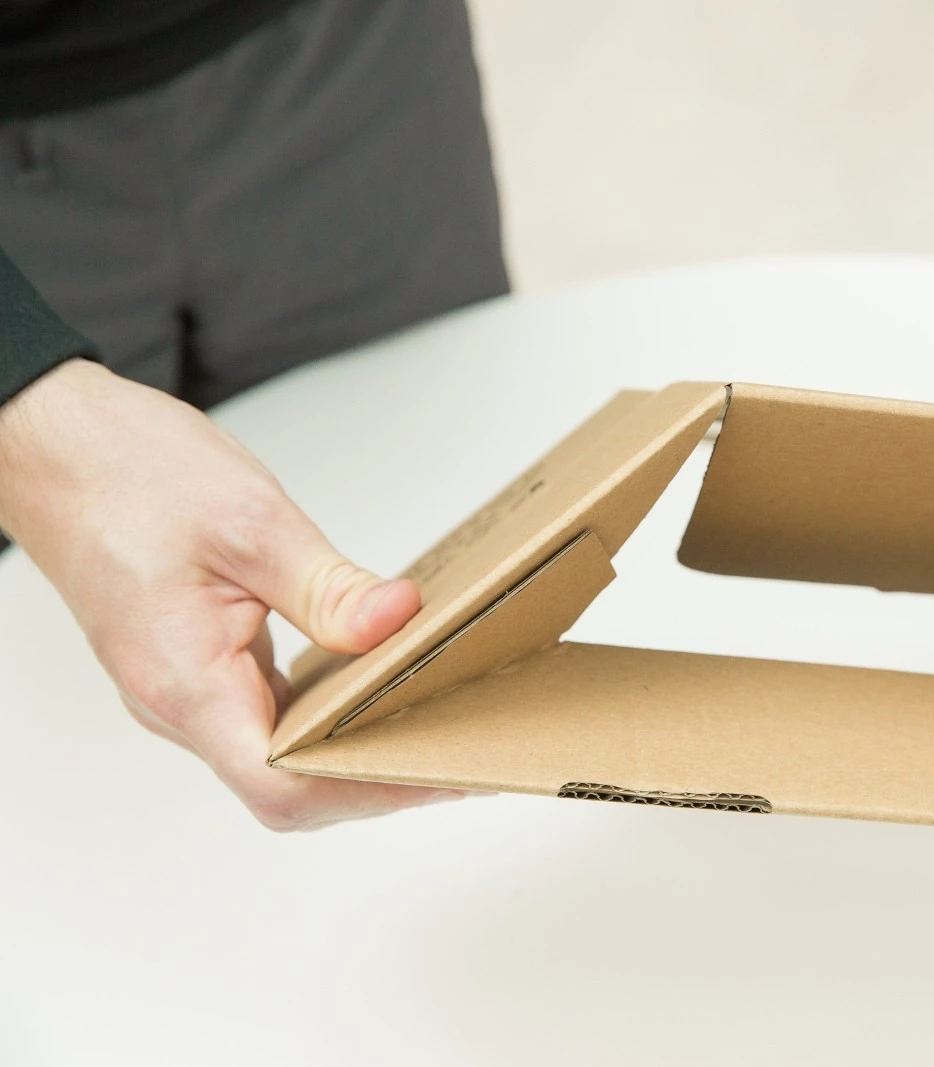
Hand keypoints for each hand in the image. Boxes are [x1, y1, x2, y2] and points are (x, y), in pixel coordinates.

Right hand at [0, 359, 460, 829]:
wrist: (56, 448)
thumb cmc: (130, 476)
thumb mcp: (250, 523)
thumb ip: (327, 586)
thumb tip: (399, 620)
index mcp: (187, 683)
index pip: (281, 784)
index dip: (365, 791)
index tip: (437, 773)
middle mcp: (181, 703)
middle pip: (285, 784)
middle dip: (373, 781)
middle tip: (456, 752)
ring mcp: (187, 687)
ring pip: (277, 752)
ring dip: (352, 750)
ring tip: (432, 726)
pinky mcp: (197, 664)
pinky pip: (267, 713)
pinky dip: (326, 713)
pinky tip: (376, 684)